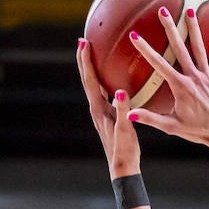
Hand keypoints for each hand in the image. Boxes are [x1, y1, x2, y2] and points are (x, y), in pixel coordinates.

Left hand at [77, 40, 140, 177]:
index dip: (86, 60)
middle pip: (87, 79)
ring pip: (93, 85)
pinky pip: (104, 92)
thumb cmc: (124, 150)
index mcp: (98, 109)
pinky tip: (112, 76)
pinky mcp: (107, 116)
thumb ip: (123, 110)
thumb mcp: (125, 130)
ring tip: (93, 53)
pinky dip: (104, 80)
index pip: (89, 79)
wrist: (122, 167)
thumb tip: (121, 91)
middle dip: (83, 60)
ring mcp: (101, 112)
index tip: (84, 42)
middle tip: (82, 41)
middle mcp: (96, 108)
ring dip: (91, 68)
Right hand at [125, 7, 208, 147]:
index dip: (146, 50)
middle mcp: (193, 77)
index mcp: (181, 87)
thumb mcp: (171, 127)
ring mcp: (206, 75)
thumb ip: (150, 119)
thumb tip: (129, 114)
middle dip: (170, 28)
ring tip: (189, 9)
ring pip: (199, 46)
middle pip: (180, 47)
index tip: (135, 36)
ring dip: (194, 27)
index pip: (159, 64)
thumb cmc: (196, 131)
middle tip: (163, 10)